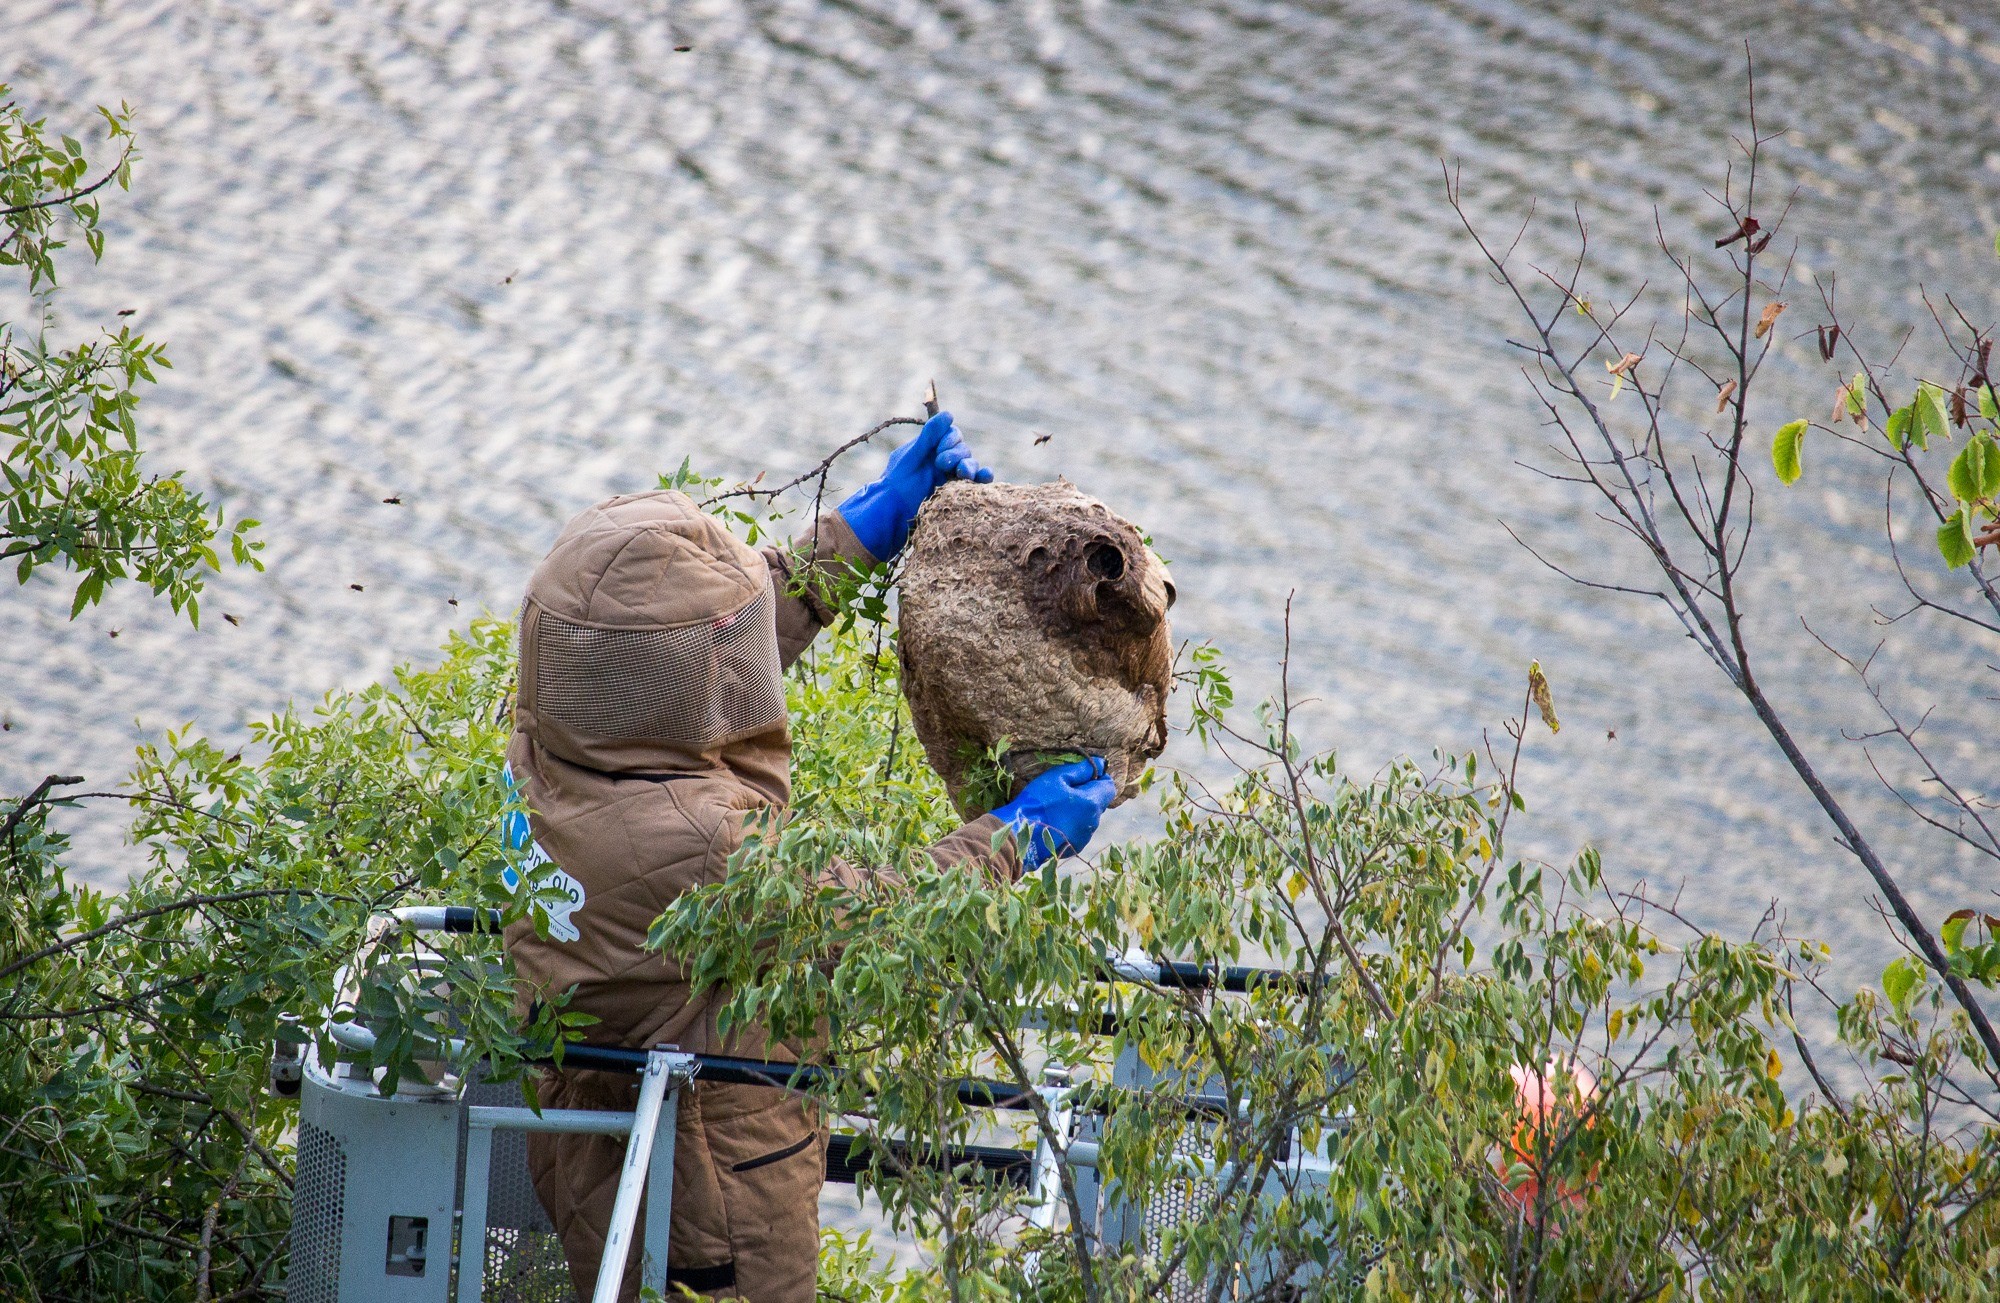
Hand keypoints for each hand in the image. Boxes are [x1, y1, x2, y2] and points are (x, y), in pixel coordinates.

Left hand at [837, 410, 993, 560]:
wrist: (893, 515)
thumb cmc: (898, 484)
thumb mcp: (911, 457)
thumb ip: (929, 436)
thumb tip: (949, 414)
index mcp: (930, 449)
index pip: (951, 435)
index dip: (949, 440)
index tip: (938, 450)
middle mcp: (943, 461)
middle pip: (962, 449)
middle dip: (956, 454)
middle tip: (941, 464)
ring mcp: (952, 477)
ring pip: (970, 465)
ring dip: (968, 466)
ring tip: (962, 473)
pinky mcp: (959, 493)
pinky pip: (976, 482)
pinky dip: (983, 477)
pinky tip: (984, 477)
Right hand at [991, 757, 1116, 869]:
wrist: (1020, 835)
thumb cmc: (1038, 802)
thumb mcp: (1057, 777)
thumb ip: (1082, 769)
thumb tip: (1101, 764)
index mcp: (1092, 803)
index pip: (1109, 786)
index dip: (1098, 778)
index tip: (1081, 776)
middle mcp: (1093, 822)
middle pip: (1099, 802)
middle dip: (1087, 794)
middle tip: (1064, 790)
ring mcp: (1085, 837)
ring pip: (1089, 817)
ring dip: (1079, 810)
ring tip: (1056, 807)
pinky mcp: (1075, 847)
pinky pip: (1080, 830)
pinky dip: (1072, 824)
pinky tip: (1054, 821)